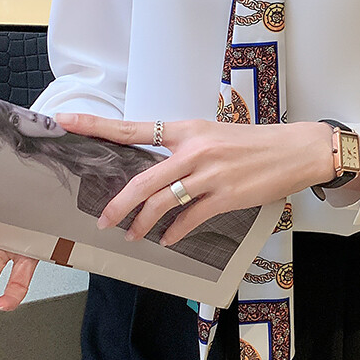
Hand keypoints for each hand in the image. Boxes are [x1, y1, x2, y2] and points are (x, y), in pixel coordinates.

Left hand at [54, 114, 336, 245]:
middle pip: (143, 180)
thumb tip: (157, 171)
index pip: (133, 127)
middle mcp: (194, 150)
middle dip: (118, 204)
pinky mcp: (225, 196)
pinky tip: (168, 239)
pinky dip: (174, 232)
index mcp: (188, 129)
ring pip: (162, 203)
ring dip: (143, 224)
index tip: (64, 121)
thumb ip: (184, 149)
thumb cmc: (254, 143)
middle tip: (103, 219)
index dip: (97, 125)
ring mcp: (210, 174)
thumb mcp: (214, 135)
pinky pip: (189, 219)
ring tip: (132, 235)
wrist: (294, 150)